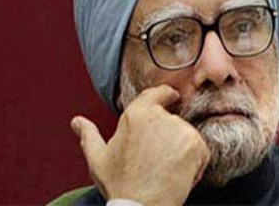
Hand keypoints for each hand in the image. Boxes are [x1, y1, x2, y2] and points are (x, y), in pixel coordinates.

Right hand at [71, 85, 209, 205]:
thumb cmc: (120, 184)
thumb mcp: (98, 159)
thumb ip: (89, 135)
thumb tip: (76, 122)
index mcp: (135, 114)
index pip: (156, 94)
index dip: (166, 95)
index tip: (172, 97)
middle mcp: (158, 116)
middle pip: (173, 120)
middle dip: (169, 138)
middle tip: (157, 162)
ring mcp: (178, 129)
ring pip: (187, 135)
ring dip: (182, 151)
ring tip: (165, 171)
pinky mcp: (194, 144)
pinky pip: (201, 150)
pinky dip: (196, 163)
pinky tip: (179, 176)